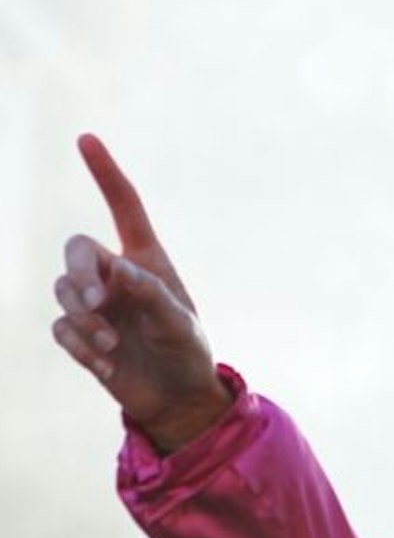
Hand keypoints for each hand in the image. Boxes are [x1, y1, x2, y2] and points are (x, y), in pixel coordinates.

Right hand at [52, 134, 227, 451]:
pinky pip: (63, 330)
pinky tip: (109, 367)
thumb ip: (152, 295)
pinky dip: (82, 348)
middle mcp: (114, 276)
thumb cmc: (187, 353)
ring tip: (112, 346)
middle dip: (81, 273)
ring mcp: (94, 305)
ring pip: (63, 290)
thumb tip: (116, 270)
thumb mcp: (181, 325)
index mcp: (146, 261)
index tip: (86, 139)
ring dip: (83, 318)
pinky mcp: (80, 336)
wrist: (179, 399)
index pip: (124, 208)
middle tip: (98, 302)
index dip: (106, 173)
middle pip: (76, 249)